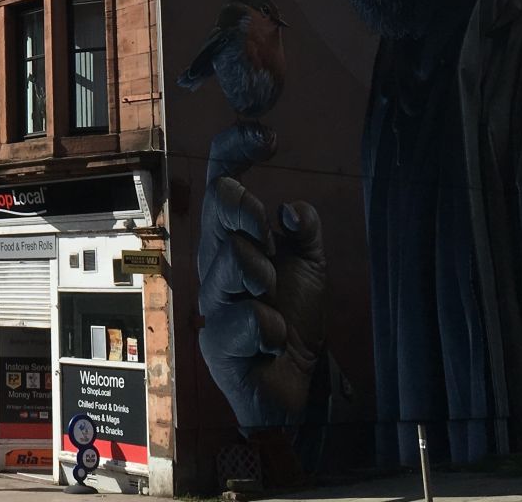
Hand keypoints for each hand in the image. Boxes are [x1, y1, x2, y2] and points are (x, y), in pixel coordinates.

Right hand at [197, 122, 326, 432]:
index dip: (235, 152)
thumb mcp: (307, 266)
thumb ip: (304, 232)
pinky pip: (246, 321)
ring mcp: (214, 303)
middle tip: (261, 223)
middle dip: (241, 211)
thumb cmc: (293, 319)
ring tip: (270, 289)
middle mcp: (215, 264)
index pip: (222, 182)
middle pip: (216, 214)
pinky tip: (276, 335)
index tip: (266, 135)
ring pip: (229, 265)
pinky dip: (270, 326)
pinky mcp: (219, 344)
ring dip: (258, 273)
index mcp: (232, 238)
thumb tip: (292, 206)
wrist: (294, 385)